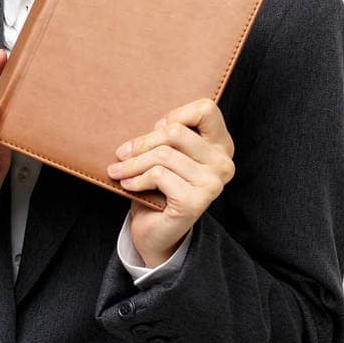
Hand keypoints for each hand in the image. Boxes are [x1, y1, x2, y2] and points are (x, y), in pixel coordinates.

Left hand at [109, 97, 235, 264]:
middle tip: (122, 153)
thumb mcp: (167, 155)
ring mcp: (212, 183)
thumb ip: (168, 137)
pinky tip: (128, 184)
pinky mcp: (196, 201)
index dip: (176, 115)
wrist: (157, 233)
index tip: (156, 129)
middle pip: (176, 132)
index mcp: (221, 146)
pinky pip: (159, 175)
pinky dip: (137, 179)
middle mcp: (224, 163)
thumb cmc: (160, 189)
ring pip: (163, 155)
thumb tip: (151, 123)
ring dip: (133, 163)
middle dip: (143, 143)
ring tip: (119, 170)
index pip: (206, 109)